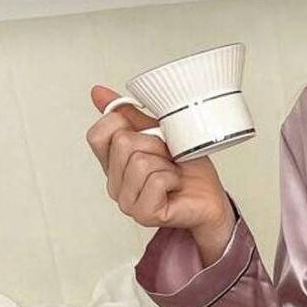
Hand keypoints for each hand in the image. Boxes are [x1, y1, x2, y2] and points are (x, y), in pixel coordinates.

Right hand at [85, 86, 235, 261]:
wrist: (209, 196)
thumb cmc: (187, 168)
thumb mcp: (158, 131)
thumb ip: (128, 114)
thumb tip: (98, 93)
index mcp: (112, 164)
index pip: (97, 135)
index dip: (123, 123)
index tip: (147, 132)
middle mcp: (115, 185)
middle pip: (123, 143)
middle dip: (153, 142)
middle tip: (167, 157)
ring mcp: (127, 202)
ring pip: (139, 161)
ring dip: (165, 162)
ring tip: (173, 172)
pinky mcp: (144, 214)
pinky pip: (156, 180)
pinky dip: (172, 178)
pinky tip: (175, 185)